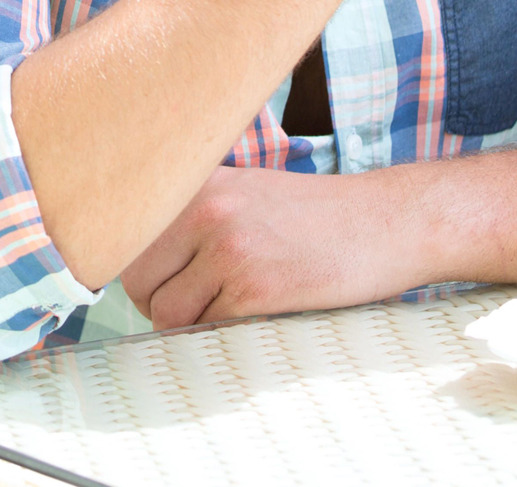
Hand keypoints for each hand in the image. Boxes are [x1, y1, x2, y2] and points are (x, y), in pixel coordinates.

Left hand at [120, 166, 426, 329]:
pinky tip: (254, 314)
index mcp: (199, 184)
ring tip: (228, 309)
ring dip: (188, 324)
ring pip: (165, 313)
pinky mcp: (255, 289)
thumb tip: (135, 262)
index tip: (153, 283)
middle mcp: (205, 210)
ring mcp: (228, 249)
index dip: (138, 269)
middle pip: (136, 280)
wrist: (388, 221)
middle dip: (157, 302)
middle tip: (194, 303)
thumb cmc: (316, 215)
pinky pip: (206, 330)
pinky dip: (221, 333)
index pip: (128, 237)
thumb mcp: (245, 192)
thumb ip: (193, 216)